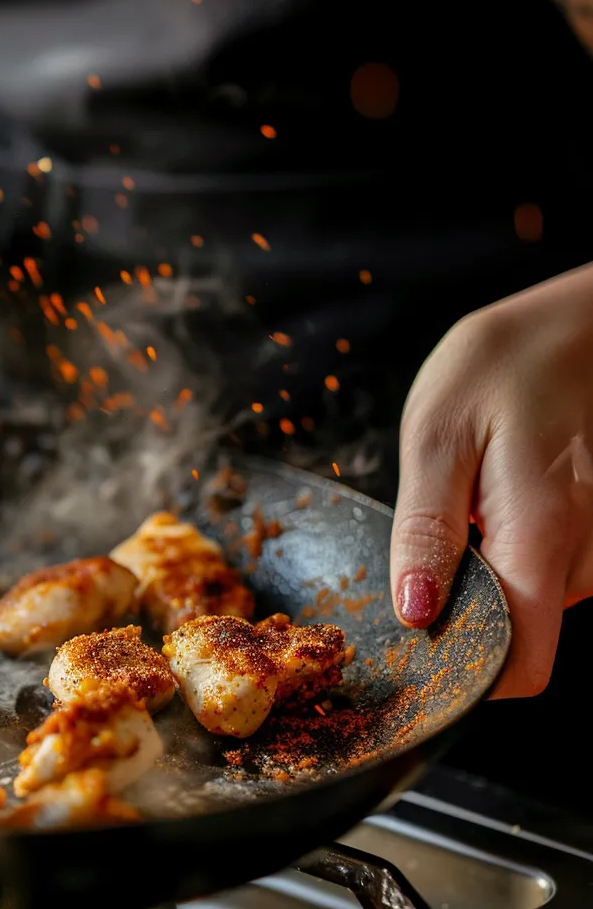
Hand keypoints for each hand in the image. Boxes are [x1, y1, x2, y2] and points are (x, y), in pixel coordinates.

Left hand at [390, 262, 592, 697]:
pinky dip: (517, 538)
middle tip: (443, 524)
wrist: (580, 319)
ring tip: (472, 492)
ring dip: (491, 560)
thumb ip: (428, 532)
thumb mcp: (437, 437)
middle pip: (523, 629)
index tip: (423, 644)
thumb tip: (417, 613)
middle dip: (468, 596)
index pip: (526, 664)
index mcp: (543, 536)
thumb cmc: (504, 366)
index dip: (470, 673)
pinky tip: (500, 487)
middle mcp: (590, 553)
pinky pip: (553, 560)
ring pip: (536, 593)